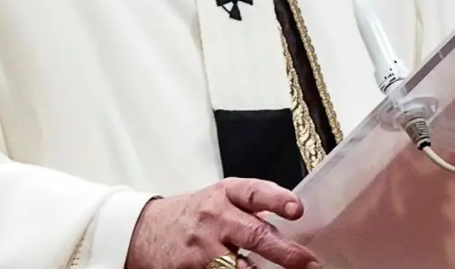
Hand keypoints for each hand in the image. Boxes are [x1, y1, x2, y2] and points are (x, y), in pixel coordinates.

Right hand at [124, 178, 319, 268]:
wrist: (145, 230)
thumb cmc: (192, 215)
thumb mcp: (219, 199)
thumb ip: (251, 206)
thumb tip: (294, 215)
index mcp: (224, 196)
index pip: (253, 193)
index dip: (276, 200)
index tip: (296, 208)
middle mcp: (214, 218)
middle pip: (254, 234)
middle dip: (286, 252)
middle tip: (309, 263)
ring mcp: (202, 248)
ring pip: (239, 267)